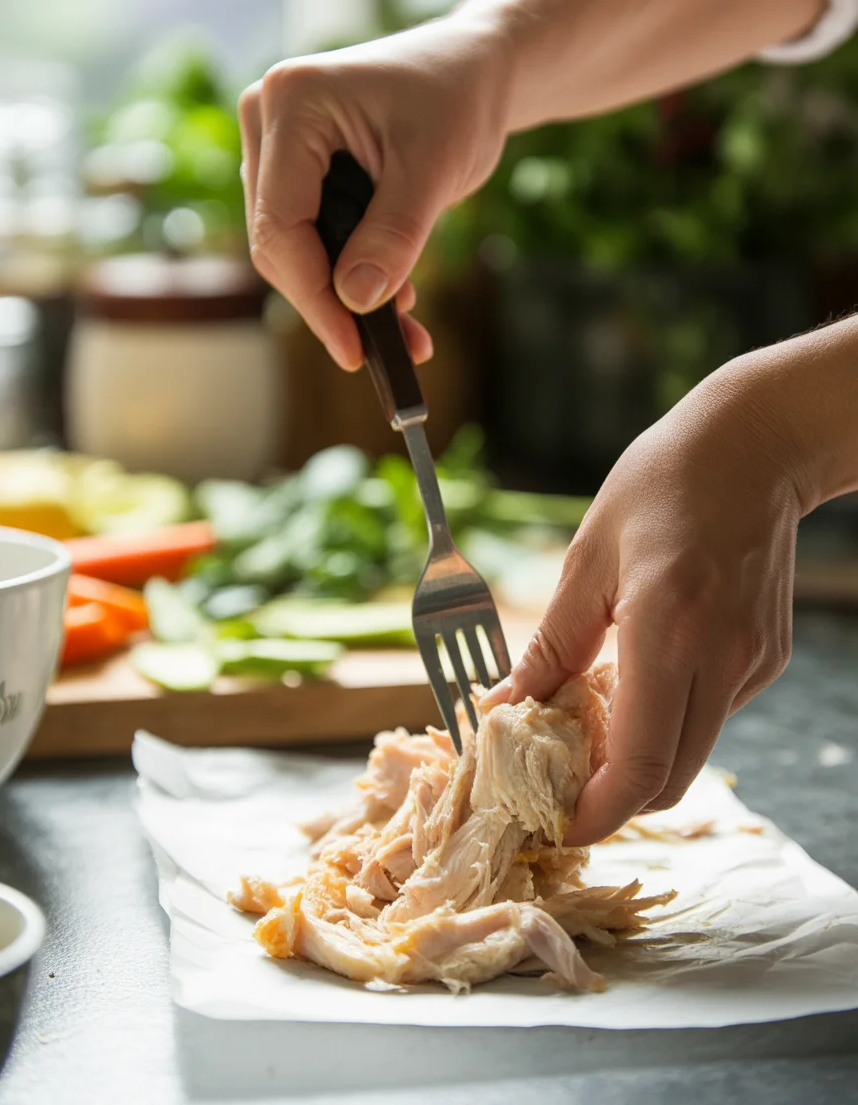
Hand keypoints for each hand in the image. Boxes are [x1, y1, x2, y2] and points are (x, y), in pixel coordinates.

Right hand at [238, 18, 509, 369]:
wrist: (474, 71)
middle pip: (280, 243)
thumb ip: (394, 236)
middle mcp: (267, 120)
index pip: (281, 224)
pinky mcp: (296, 173)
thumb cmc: (459, 100)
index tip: (354, 350)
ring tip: (407, 330)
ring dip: (346, 298)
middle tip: (391, 350)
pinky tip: (398, 305)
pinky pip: (312, 240)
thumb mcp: (435, 170)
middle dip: (333, 304)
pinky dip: (352, 278)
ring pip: (295, 250)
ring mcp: (277, 148)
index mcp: (293, 103)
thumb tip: (355, 302)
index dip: (314, 296)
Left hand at [482, 353, 800, 843]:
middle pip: (670, 781)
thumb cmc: (663, 483)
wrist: (755, 446)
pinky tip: (636, 681)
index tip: (556, 825)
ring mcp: (752, 663)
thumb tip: (506, 704)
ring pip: (691, 753)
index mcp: (668, 629)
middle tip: (560, 789)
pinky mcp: (765, 658)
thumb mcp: (588, 556)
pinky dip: (666, 721)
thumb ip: (550, 642)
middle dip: (612, 801)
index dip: (595, 813)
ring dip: (637, 761)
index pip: (640, 766)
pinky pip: (710, 715)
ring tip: (587, 726)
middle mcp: (721, 659)